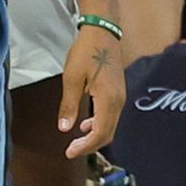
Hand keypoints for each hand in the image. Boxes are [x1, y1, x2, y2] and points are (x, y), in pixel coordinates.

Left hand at [58, 25, 124, 158]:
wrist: (103, 33)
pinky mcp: (118, 93)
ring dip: (94, 135)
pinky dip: (99, 124)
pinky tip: (85, 124)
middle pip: (107, 133)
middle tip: (70, 150)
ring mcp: (121, 97)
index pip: (99, 133)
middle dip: (90, 145)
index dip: (85, 147)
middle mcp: (119, 102)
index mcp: (108, 100)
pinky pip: (111, 116)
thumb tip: (64, 129)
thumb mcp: (71, 78)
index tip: (68, 152)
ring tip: (76, 140)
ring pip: (110, 125)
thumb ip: (69, 105)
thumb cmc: (85, 53)